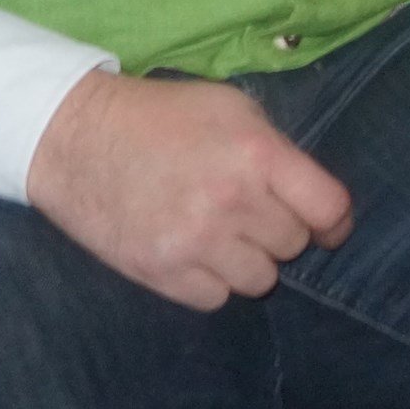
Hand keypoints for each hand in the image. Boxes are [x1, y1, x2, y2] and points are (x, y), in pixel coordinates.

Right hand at [24, 69, 352, 311]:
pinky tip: (194, 253)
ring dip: (249, 261)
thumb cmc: (161, 116)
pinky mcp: (158, 271)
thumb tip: (312, 196)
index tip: (328, 226)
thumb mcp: (233, 109)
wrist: (74, 137)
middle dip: (280, 231)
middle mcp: (231, 202)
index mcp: (257, 154)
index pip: (329, 209)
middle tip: (251, 214)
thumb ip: (277, 152)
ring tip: (223, 235)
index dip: (335, 222)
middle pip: (293, 245)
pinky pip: (215, 298)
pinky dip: (211, 281)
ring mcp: (193, 241)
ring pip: (259, 280)